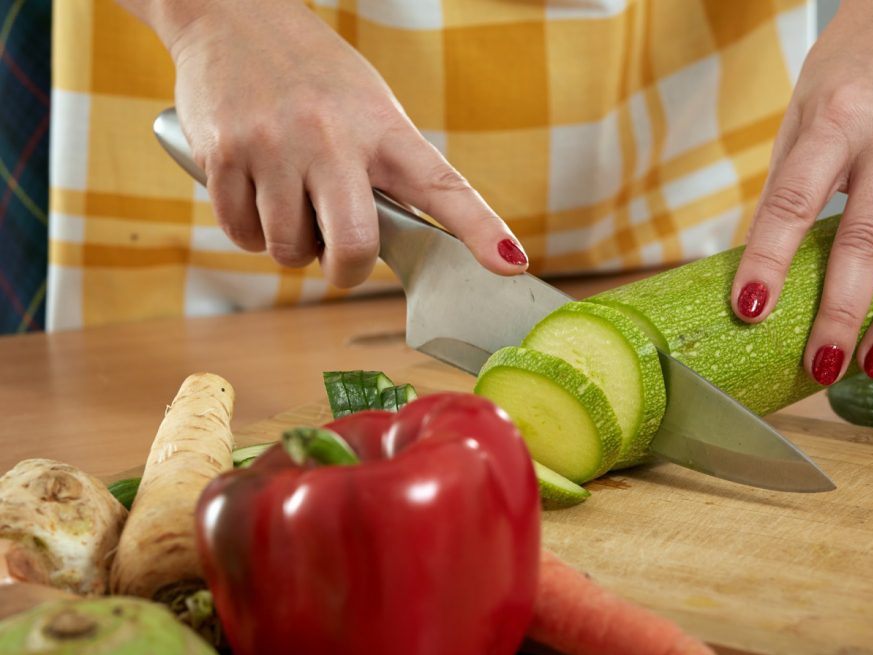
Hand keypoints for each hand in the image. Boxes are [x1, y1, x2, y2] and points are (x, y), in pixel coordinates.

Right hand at [129, 0, 527, 287]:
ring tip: (289, 203)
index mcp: (383, 128)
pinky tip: (255, 197)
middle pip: (353, 246)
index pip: (443, 186)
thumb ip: (385, 172)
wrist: (230, 12)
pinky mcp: (223, 155)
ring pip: (289, 250)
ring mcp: (274, 146)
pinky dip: (249, 233)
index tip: (511, 264)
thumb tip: (395, 246)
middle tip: (339, 260)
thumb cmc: (312, 74)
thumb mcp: (367, 108)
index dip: (481, 230)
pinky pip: (241, 235)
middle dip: (346, 272)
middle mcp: (332, 137)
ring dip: (291, 247)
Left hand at [731, 0, 872, 383]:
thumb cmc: (849, 67)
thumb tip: (762, 264)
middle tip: (822, 368)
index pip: (793, 202)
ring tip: (871, 363)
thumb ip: (788, 182)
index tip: (751, 311)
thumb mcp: (801, 111)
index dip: (770, 261)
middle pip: (865, 240)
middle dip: (841, 313)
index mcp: (836, 118)